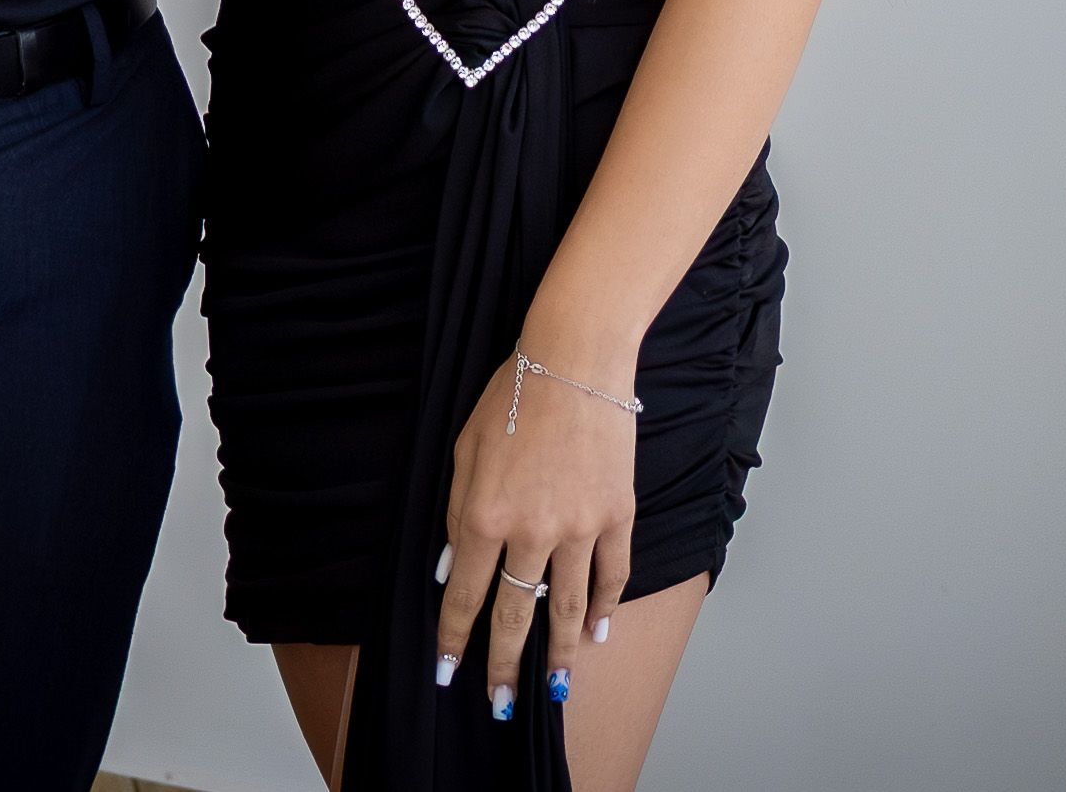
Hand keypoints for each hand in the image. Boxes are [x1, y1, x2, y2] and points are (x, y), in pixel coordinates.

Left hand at [426, 346, 637, 721]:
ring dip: (558, 653)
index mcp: (486, 514)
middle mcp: (533, 530)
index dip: (455, 639)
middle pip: (517, 616)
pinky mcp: (617, 514)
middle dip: (504, 666)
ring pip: (568, 607)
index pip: (467, 596)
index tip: (448, 672)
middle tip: (501, 705)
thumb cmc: (511, 397)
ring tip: (552, 688)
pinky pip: (611, 574)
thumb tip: (455, 570)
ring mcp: (580, 526)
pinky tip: (595, 633)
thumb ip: (458, 515)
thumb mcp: (464, 451)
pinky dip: (603, 608)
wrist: (575, 361)